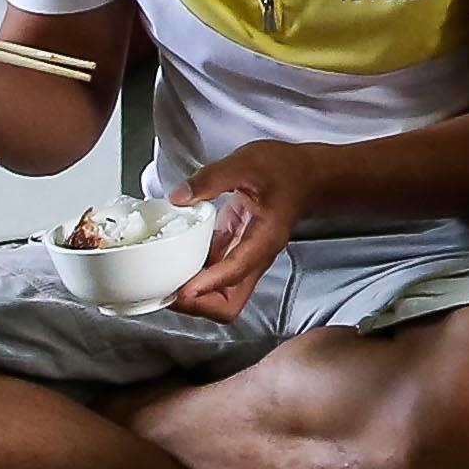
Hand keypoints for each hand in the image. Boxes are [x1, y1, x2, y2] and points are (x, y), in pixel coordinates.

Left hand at [160, 143, 312, 322]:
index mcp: (264, 239)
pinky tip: (173, 265)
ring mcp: (244, 259)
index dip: (209, 284)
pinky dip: (193, 278)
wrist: (303, 177)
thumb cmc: (283, 171)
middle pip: (229, 303)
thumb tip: (180, 197)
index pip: (236, 271)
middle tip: (169, 291)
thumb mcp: (247, 163)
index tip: (183, 290)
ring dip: (193, 296)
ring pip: (220, 296)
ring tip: (164, 283)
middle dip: (199, 305)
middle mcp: (255, 257)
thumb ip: (212, 178)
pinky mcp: (234, 253)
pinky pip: (212, 277)